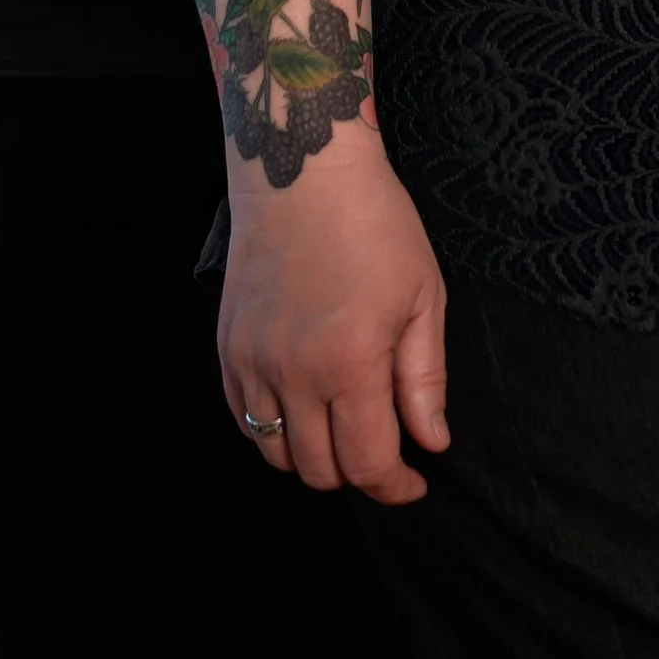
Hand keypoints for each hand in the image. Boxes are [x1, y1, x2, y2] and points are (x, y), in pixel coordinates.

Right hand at [218, 130, 449, 501]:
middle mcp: (293, 374)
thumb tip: (431, 442)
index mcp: (350, 363)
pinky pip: (243, 419)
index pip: (369, 463)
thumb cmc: (374, 223)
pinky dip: (272, 431)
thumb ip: (424, 379)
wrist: (303, 171)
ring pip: (276, 454)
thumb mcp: (422, 296)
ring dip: (313, 457)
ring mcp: (252, 363)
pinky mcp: (227, 349)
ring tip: (342, 427)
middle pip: (319, 471)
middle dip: (357, 473)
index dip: (395, 487)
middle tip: (382, 447)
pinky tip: (302, 408)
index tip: (414, 482)